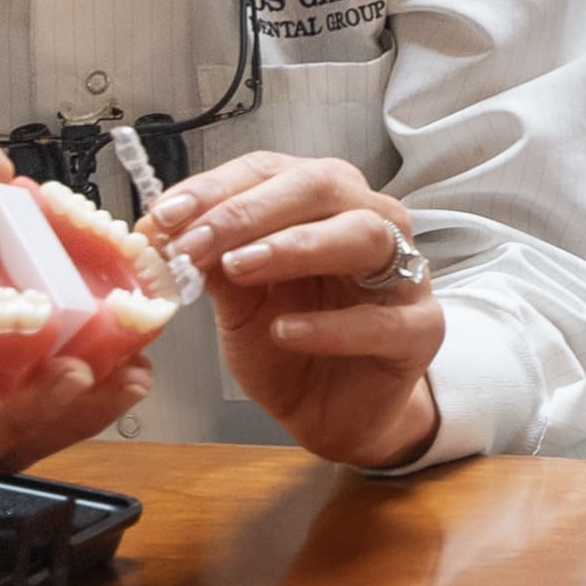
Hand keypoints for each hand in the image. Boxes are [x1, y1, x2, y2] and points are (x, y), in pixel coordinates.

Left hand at [149, 150, 445, 469]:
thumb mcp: (239, 302)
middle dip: (249, 210)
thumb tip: (164, 233)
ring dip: (295, 246)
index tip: (164, 217)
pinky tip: (286, 331)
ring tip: (240, 267)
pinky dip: (330, 325)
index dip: (216, 188)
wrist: (332, 414)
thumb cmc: (290, 345)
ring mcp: (404, 274)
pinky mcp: (420, 330)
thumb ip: (214, 264)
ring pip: (363, 235)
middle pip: (321, 186)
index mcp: (322, 203)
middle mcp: (370, 222)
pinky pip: (381, 320)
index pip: (271, 170)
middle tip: (195, 243)